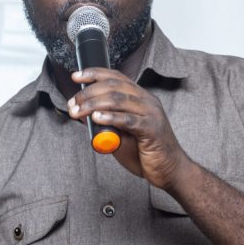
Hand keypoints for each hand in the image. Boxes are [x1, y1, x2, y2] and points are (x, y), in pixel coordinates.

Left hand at [67, 68, 187, 188]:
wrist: (170, 170)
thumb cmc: (145, 152)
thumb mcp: (120, 134)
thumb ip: (105, 122)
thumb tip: (82, 113)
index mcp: (140, 98)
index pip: (116, 77)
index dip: (94, 74)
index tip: (76, 76)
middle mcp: (147, 101)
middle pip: (113, 87)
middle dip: (88, 93)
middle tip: (73, 103)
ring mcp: (151, 113)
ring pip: (118, 100)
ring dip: (93, 104)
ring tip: (78, 111)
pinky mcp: (152, 129)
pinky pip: (128, 120)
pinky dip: (110, 117)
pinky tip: (97, 118)